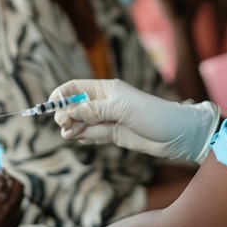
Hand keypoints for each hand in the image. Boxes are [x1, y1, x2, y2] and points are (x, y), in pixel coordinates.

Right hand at [0, 173, 23, 226]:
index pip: (0, 178)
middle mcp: (5, 201)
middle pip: (15, 182)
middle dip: (11, 177)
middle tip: (6, 177)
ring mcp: (13, 210)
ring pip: (20, 191)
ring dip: (16, 187)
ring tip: (11, 186)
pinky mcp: (17, 218)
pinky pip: (19, 205)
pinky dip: (15, 201)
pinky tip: (10, 203)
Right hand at [51, 79, 220, 163]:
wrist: (175, 134)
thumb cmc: (152, 114)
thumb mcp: (121, 109)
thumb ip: (95, 110)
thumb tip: (70, 111)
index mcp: (106, 90)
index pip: (76, 87)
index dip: (61, 95)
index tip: (51, 107)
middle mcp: (105, 103)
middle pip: (75, 106)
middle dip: (66, 114)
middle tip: (66, 125)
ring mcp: (108, 119)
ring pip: (81, 123)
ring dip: (73, 128)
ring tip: (72, 134)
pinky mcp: (113, 135)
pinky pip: (92, 135)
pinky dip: (84, 138)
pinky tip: (80, 140)